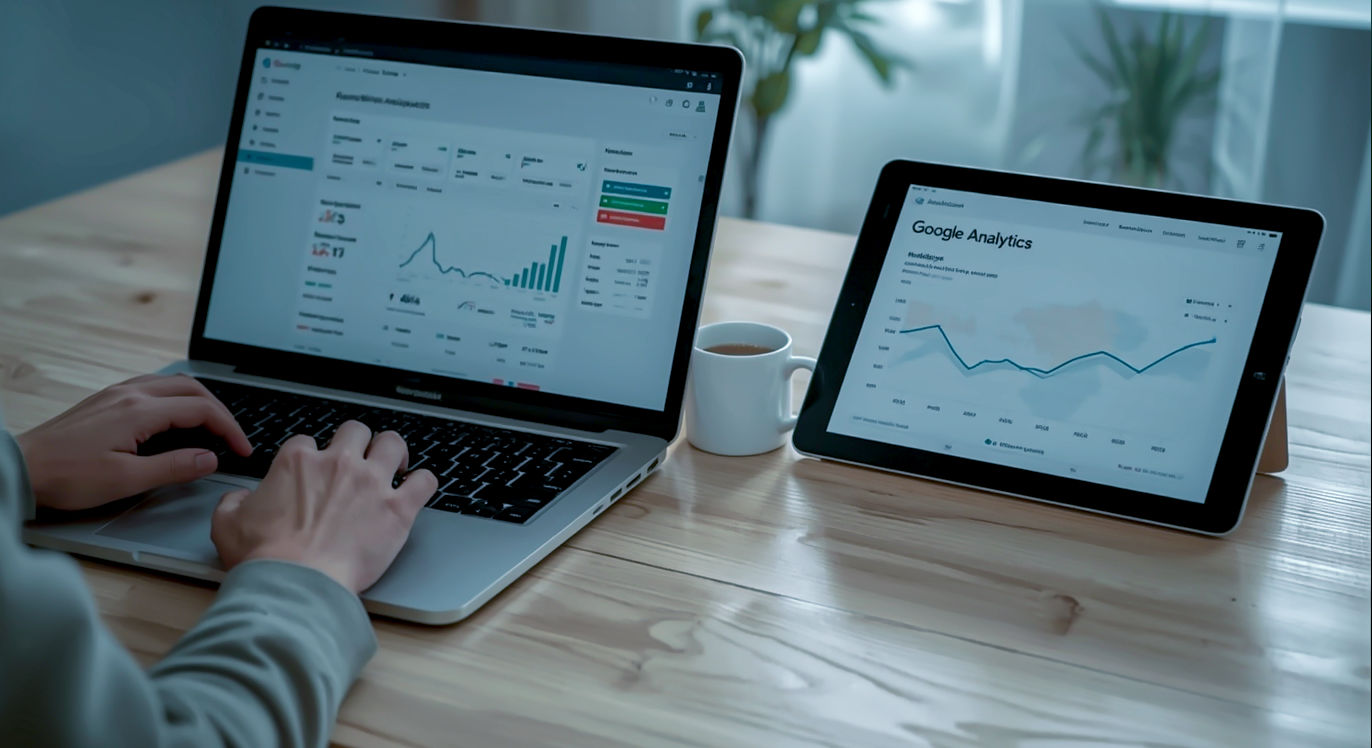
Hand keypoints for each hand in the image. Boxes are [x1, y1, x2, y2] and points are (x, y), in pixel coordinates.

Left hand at [16, 374, 252, 510]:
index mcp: (140, 411)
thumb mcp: (127, 480)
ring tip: (212, 424)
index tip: (242, 449)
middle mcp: (131, 394)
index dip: (229, 429)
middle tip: (233, 437)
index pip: (201, 410)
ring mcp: (117, 393)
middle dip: (220, 411)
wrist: (22, 467)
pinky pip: (153, 385)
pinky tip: (175, 415)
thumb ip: (174, 467)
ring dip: (200, 400)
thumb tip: (210, 459)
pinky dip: (177, 396)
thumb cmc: (67, 476)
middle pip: (193, 389)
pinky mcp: (106, 399)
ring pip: (173, 383)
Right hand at [210, 421, 437, 592]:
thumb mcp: (227, 525)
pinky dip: (424, 481)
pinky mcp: (398, 509)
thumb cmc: (265, 558)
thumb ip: (233, 503)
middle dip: (358, 442)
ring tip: (396, 465)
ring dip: (394, 452)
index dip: (312, 456)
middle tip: (360, 459)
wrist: (296, 583)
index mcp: (298, 462)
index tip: (316, 472)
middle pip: (356, 431)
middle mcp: (338, 464)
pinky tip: (418, 488)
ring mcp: (371, 483)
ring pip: (393, 444)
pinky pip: (425, 481)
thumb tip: (239, 499)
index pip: (308, 442)